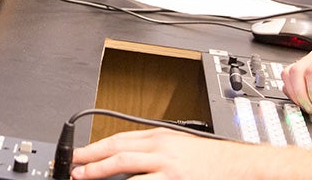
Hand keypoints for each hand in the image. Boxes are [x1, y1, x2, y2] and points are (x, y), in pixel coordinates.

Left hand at [70, 128, 256, 178]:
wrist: (239, 166)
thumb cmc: (211, 161)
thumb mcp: (178, 148)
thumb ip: (153, 152)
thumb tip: (125, 159)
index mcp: (160, 137)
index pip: (119, 138)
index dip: (95, 146)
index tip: (79, 153)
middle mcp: (161, 147)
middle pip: (116, 148)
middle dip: (90, 156)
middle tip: (72, 164)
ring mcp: (167, 164)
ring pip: (125, 163)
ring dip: (100, 170)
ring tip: (83, 176)